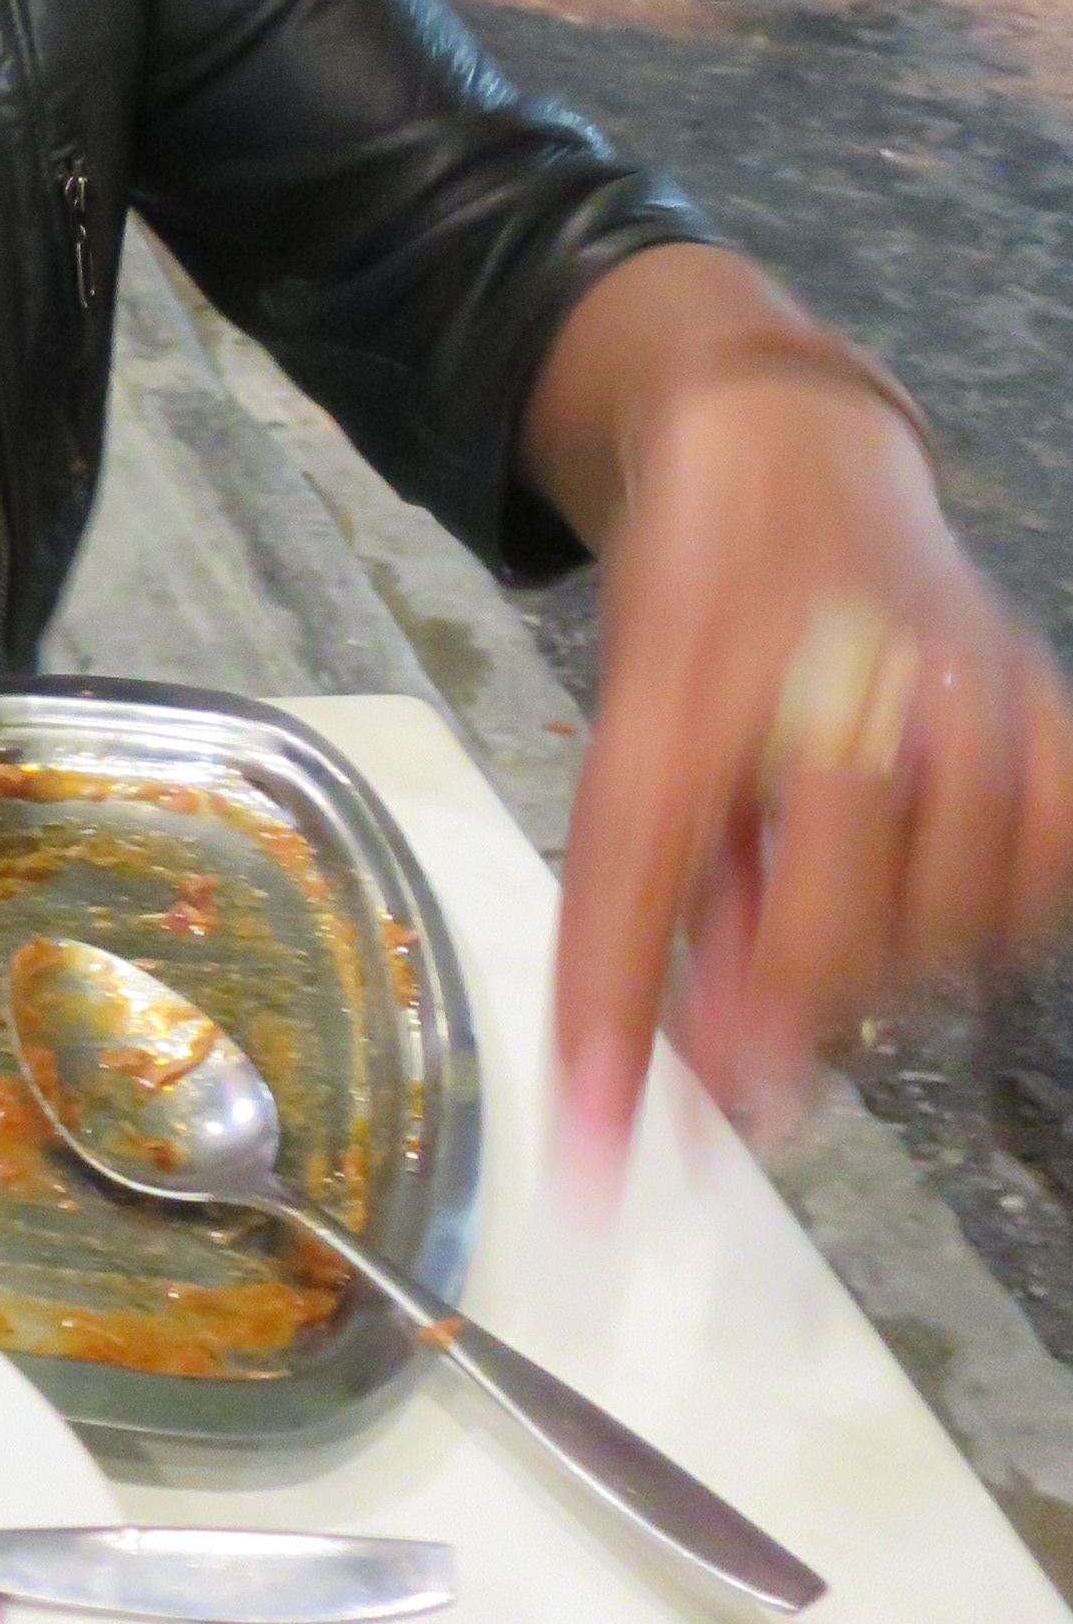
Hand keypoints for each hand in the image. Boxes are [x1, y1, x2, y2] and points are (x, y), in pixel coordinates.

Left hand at [554, 375, 1072, 1156]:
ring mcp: (959, 691)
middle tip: (747, 1023)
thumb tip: (684, 1081)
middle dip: (782, 1008)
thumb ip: (652, 904)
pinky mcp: (1043, 703)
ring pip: (944, 926)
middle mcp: (832, 683)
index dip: (616, 1028)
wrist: (786, 456)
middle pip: (825, 933)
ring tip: (826, 888)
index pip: (638, 882)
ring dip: (881, 958)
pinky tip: (935, 878)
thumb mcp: (628, 744)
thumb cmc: (694, 620)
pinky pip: (1046, 868)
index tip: (596, 1168)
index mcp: (683, 687)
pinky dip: (993, 908)